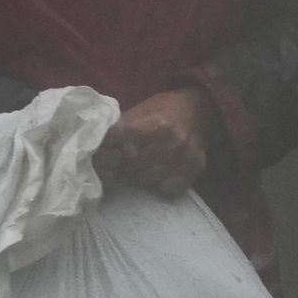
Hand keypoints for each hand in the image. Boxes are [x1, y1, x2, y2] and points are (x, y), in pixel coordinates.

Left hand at [97, 87, 218, 194]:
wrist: (201, 108)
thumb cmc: (164, 108)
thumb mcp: (140, 110)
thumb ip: (121, 128)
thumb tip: (96, 147)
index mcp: (154, 123)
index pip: (118, 145)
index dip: (106, 152)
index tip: (102, 154)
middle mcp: (170, 141)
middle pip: (130, 166)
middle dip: (120, 166)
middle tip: (119, 164)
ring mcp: (184, 156)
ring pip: (146, 180)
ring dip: (138, 176)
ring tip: (139, 168)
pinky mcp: (194, 168)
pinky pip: (168, 188)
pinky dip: (160, 185)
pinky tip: (160, 174)